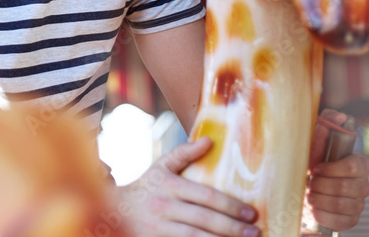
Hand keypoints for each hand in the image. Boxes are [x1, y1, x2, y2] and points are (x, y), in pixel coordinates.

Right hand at [118, 137, 259, 236]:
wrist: (113, 211)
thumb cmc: (146, 188)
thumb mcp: (161, 167)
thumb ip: (185, 154)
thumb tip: (209, 140)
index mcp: (168, 186)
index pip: (204, 196)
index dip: (230, 205)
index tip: (251, 212)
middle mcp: (163, 207)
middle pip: (203, 219)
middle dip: (232, 227)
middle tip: (255, 231)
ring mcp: (158, 228)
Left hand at [304, 110, 368, 231]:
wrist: (301, 188)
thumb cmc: (309, 163)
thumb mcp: (312, 142)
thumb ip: (325, 124)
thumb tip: (340, 115)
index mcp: (358, 164)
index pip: (354, 166)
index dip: (332, 168)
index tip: (315, 168)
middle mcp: (363, 184)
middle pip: (345, 187)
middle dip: (321, 185)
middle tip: (309, 182)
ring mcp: (359, 203)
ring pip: (342, 204)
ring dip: (319, 199)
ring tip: (309, 194)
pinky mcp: (351, 220)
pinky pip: (342, 222)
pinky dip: (323, 214)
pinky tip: (314, 208)